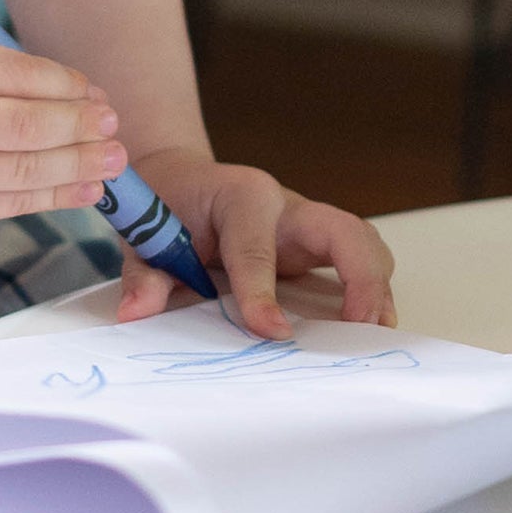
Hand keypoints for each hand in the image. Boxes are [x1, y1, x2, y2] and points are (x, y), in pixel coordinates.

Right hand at [0, 44, 126, 226]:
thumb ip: (2, 77)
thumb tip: (84, 99)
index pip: (20, 76)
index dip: (68, 86)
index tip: (94, 93)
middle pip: (29, 127)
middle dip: (82, 128)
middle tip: (114, 125)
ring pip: (27, 171)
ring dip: (81, 166)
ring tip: (115, 160)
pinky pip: (12, 204)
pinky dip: (57, 197)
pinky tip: (88, 189)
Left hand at [120, 147, 395, 338]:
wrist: (182, 180)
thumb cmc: (166, 205)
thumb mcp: (145, 236)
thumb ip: (144, 274)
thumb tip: (135, 313)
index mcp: (240, 196)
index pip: (257, 246)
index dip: (263, 291)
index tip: (272, 332)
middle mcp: (284, 204)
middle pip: (342, 229)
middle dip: (358, 277)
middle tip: (359, 328)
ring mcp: (306, 223)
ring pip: (362, 242)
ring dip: (375, 286)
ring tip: (375, 333)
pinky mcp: (315, 245)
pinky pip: (357, 260)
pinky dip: (370, 291)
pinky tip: (368, 325)